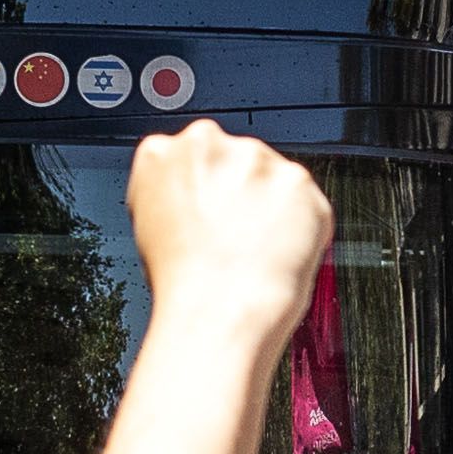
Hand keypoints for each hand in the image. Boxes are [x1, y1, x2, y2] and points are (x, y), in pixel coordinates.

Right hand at [125, 123, 332, 361]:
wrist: (219, 310)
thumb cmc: (181, 282)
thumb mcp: (147, 227)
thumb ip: (172, 197)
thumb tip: (195, 202)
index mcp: (161, 153)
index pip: (189, 157)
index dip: (202, 192)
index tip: (207, 214)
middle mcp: (208, 143)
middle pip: (233, 162)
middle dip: (239, 194)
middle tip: (234, 238)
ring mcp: (256, 158)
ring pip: (271, 179)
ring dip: (271, 207)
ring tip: (255, 252)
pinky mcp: (298, 179)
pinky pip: (305, 202)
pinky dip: (302, 226)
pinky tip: (280, 253)